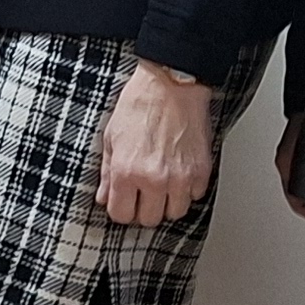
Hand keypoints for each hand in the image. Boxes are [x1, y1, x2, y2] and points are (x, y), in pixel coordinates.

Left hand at [94, 61, 216, 226]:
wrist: (172, 84)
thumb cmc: (140, 103)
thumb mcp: (111, 136)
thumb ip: (106, 172)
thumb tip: (103, 196)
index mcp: (126, 172)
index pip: (121, 215)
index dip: (121, 208)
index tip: (125, 201)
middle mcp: (153, 179)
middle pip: (149, 219)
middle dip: (144, 208)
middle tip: (144, 193)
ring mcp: (180, 177)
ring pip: (175, 213)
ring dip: (168, 202)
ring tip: (164, 184)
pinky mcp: (201, 171)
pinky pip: (195, 196)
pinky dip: (188, 189)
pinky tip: (180, 173)